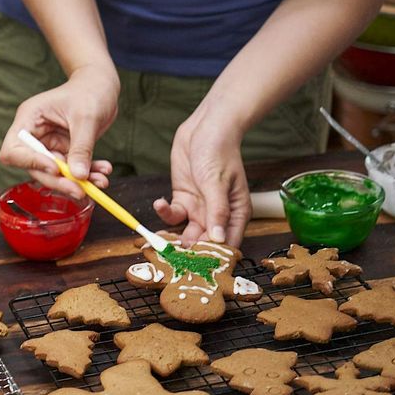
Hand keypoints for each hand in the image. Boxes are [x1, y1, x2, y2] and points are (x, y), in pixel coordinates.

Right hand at [0, 63, 117, 199]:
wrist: (102, 85)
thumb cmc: (91, 90)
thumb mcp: (86, 117)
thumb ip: (81, 147)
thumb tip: (78, 176)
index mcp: (29, 119)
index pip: (14, 150)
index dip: (30, 163)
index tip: (56, 169)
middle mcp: (35, 134)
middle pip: (35, 167)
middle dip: (59, 181)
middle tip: (81, 190)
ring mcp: (49, 143)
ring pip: (55, 173)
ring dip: (77, 180)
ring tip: (100, 181)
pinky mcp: (64, 150)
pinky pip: (71, 169)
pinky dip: (87, 173)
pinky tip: (103, 172)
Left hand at [153, 107, 251, 247]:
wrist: (206, 127)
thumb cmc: (220, 152)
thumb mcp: (217, 183)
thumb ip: (217, 212)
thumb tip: (219, 239)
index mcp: (236, 214)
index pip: (226, 244)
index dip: (213, 257)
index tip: (197, 267)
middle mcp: (218, 215)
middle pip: (204, 242)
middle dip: (188, 252)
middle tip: (170, 259)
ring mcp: (199, 207)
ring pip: (186, 232)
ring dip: (173, 238)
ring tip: (159, 240)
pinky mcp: (183, 198)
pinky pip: (173, 214)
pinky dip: (165, 212)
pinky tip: (160, 202)